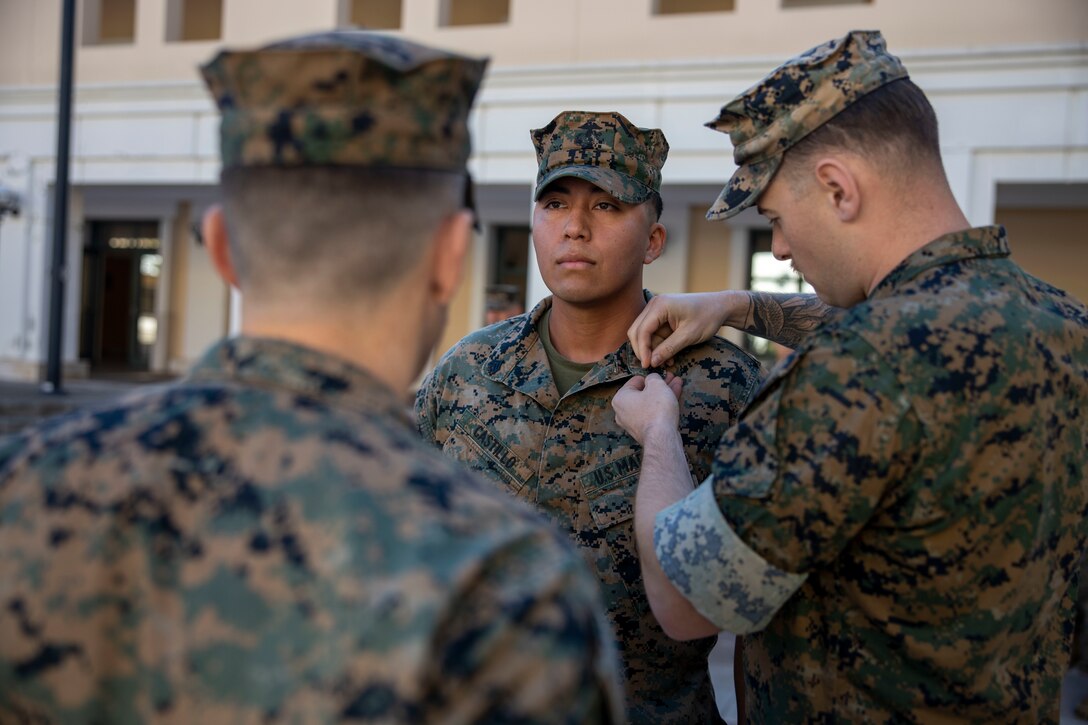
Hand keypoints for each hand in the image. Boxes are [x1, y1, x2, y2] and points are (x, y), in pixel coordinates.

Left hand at [612, 372, 682, 444]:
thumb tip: (652, 378)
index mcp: (620, 398)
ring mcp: (633, 423)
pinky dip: (663, 405)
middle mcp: (623, 411)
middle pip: (644, 392)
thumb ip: (653, 377)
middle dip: (659, 385)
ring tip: (677, 383)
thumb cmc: (656, 408)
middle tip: (671, 377)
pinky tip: (676, 396)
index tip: (663, 375)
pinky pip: (653, 413)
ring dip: (664, 393)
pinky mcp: (644, 431)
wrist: (662, 438)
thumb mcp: (656, 384)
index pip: (636, 381)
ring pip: (650, 403)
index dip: (651, 377)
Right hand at [629, 291, 747, 367]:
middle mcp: (654, 305)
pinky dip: (659, 345)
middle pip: (637, 331)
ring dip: (652, 349)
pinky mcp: (661, 316)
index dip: (642, 350)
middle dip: (643, 350)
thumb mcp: (688, 335)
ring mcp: (657, 310)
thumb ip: (668, 348)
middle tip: (652, 366)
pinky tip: (669, 356)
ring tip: (667, 362)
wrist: (720, 307)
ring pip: (644, 334)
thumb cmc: (707, 317)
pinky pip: (654, 333)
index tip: (647, 366)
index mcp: (660, 306)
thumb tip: (651, 362)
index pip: (642, 330)